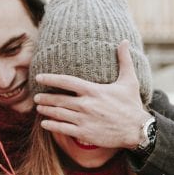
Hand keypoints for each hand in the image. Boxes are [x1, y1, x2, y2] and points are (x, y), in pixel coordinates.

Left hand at [33, 40, 149, 149]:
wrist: (137, 130)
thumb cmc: (132, 105)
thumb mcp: (130, 80)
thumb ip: (124, 60)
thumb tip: (124, 41)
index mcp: (93, 90)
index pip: (66, 81)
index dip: (50, 79)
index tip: (39, 77)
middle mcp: (86, 104)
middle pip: (58, 99)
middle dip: (45, 98)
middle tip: (36, 97)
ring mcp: (84, 120)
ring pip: (58, 114)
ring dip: (46, 111)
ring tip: (38, 108)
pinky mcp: (85, 133)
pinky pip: (63, 129)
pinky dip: (51, 126)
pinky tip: (45, 124)